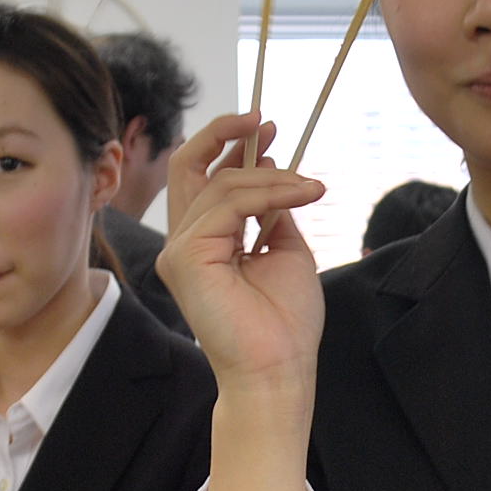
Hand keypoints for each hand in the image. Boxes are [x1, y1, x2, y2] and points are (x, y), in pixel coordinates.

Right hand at [159, 112, 327, 490]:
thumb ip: (272, 213)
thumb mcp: (285, 250)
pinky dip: (269, 193)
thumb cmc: (283, 322)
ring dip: (273, 177)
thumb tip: (279, 177)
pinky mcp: (185, 258)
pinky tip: (301, 196)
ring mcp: (179, 250)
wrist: (278, 368)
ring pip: (220, 184)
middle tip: (267, 122)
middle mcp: (184, 242)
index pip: (204, 177)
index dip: (233, 146)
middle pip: (188, 166)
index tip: (271, 130)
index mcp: (204, 240)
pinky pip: (227, 205)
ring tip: (311, 187)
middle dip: (226, 134)